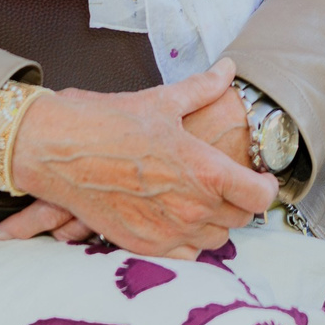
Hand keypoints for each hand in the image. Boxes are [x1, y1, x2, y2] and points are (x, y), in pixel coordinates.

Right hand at [6, 59, 277, 256]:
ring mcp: (168, 231)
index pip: (260, 196)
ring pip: (216, 240)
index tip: (260, 179)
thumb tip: (228, 69)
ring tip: (202, 200)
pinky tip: (178, 219)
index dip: (266, 187)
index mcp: (205, 170)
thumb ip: (203, 88)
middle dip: (239, 201)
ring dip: (215, 222)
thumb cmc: (110, 122)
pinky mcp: (143, 246)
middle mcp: (193, 208)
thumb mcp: (163, 101)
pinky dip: (189, 241)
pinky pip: (186, 255)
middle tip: (227, 184)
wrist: (57, 149)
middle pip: (240, 219)